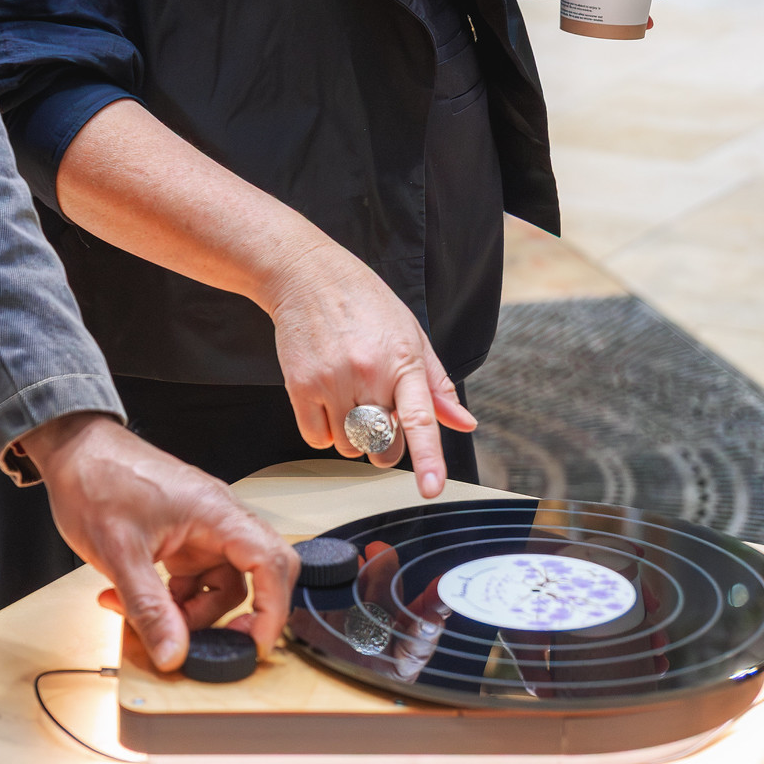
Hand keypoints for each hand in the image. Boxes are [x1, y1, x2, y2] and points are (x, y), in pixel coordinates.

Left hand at [21, 413, 297, 670]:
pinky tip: (131, 601)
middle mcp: (217, 519)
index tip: (256, 646)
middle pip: (254, 576)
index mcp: (215, 512)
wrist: (73, 450)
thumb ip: (148, 608)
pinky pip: (193, 579)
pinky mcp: (181, 538)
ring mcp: (200, 529)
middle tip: (206, 644)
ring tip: (141, 616)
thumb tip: (173, 655)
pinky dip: (170, 600)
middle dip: (234, 617)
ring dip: (188, 613)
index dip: (273, 609)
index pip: (271, 561)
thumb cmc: (97, 478)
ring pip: (219, 584)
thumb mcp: (119, 552)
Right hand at [259, 237, 476, 497]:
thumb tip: (464, 424)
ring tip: (349, 397)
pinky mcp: (300, 385)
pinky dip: (325, 432)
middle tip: (378, 414)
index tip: (432, 488)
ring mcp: (331, 380)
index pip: (420, 418)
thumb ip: (437, 385)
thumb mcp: (412, 334)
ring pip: (349, 446)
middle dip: (385, 443)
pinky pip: (317, 438)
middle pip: (382, 446)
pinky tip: (327, 402)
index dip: (428, 458)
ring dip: (353, 436)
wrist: (308, 276)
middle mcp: (367, 373)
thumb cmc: (364, 302)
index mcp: (402, 360)